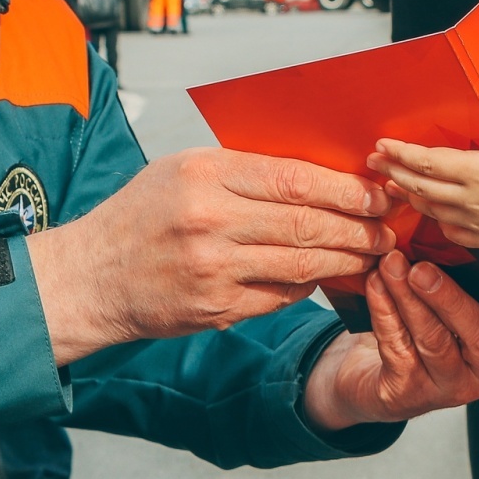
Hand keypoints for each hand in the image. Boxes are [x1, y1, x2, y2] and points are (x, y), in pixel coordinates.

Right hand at [25, 149, 395, 365]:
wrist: (92, 277)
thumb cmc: (139, 215)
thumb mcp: (183, 169)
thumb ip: (243, 170)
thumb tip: (316, 176)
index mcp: (205, 175)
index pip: (295, 179)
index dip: (347, 189)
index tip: (377, 193)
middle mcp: (210, 221)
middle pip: (307, 223)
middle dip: (359, 227)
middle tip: (387, 229)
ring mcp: (214, 270)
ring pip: (302, 264)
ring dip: (346, 261)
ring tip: (372, 255)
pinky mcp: (217, 309)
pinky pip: (280, 296)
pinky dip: (309, 286)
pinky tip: (327, 277)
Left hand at [300, 252, 478, 429]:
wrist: (380, 376)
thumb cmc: (431, 327)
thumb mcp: (459, 305)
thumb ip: (472, 277)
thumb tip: (458, 221)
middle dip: (450, 299)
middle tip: (422, 269)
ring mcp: (449, 386)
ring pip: (433, 340)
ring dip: (408, 297)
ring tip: (392, 264)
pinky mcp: (410, 392)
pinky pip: (397, 346)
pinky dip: (384, 310)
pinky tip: (375, 283)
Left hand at [370, 71, 478, 257]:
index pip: (429, 161)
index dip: (402, 152)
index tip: (382, 144)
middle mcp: (469, 198)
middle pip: (420, 185)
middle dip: (393, 171)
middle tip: (372, 162)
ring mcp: (473, 222)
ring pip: (429, 209)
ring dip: (408, 195)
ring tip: (390, 185)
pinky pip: (449, 231)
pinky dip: (434, 220)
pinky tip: (429, 214)